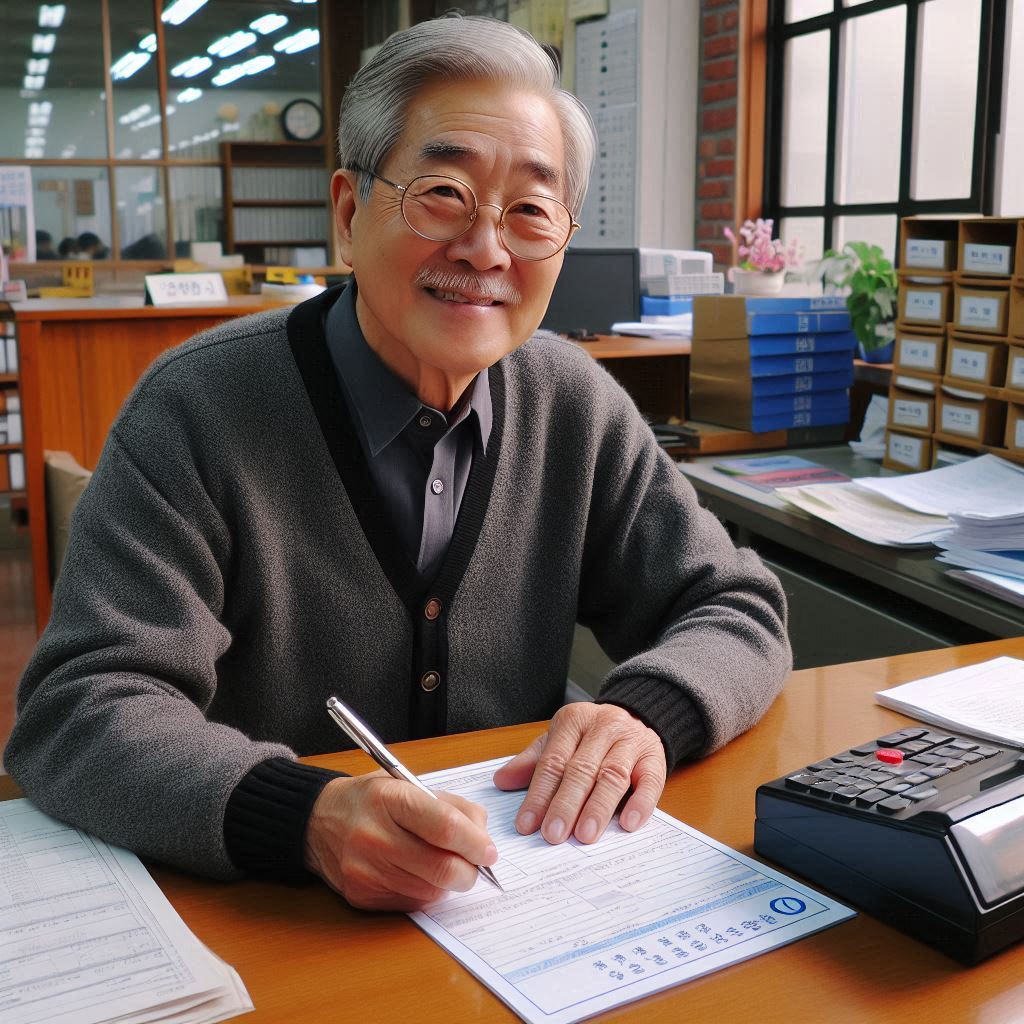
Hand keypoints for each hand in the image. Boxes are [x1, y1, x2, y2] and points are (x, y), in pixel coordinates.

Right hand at [304, 772, 497, 910]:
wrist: (317, 821)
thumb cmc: (371, 799)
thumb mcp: (409, 785)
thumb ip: (452, 806)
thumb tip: (483, 837)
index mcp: (390, 799)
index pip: (445, 827)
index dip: (476, 842)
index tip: (489, 850)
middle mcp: (374, 837)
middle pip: (442, 868)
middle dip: (470, 870)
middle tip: (475, 863)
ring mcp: (366, 871)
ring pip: (432, 891)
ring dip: (449, 883)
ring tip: (445, 864)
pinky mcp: (362, 897)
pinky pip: (412, 904)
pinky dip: (427, 892)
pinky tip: (420, 874)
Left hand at [492, 703, 666, 845]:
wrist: (638, 713)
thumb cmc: (592, 736)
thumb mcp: (560, 739)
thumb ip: (533, 761)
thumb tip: (502, 781)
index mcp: (574, 721)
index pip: (553, 761)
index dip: (539, 794)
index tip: (527, 824)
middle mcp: (604, 728)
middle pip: (581, 769)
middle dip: (565, 805)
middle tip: (553, 835)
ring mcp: (632, 741)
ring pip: (613, 775)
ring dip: (598, 808)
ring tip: (584, 836)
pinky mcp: (655, 756)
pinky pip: (650, 780)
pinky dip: (640, 803)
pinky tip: (629, 824)